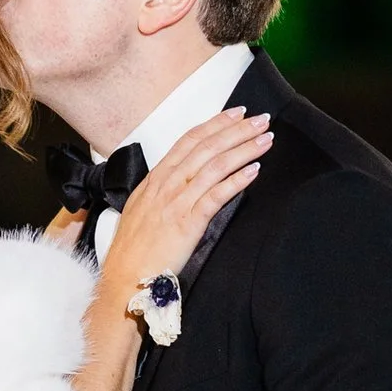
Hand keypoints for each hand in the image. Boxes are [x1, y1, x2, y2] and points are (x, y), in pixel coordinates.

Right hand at [106, 107, 269, 296]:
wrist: (126, 277)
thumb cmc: (134, 248)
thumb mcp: (143, 208)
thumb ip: (163, 190)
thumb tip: (184, 178)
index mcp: (156, 177)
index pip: (189, 139)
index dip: (215, 123)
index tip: (237, 113)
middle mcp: (167, 183)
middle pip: (207, 147)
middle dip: (237, 130)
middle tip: (261, 119)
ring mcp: (177, 202)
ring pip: (215, 166)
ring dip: (244, 149)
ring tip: (265, 140)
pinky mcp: (188, 223)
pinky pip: (216, 196)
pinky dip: (237, 181)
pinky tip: (253, 172)